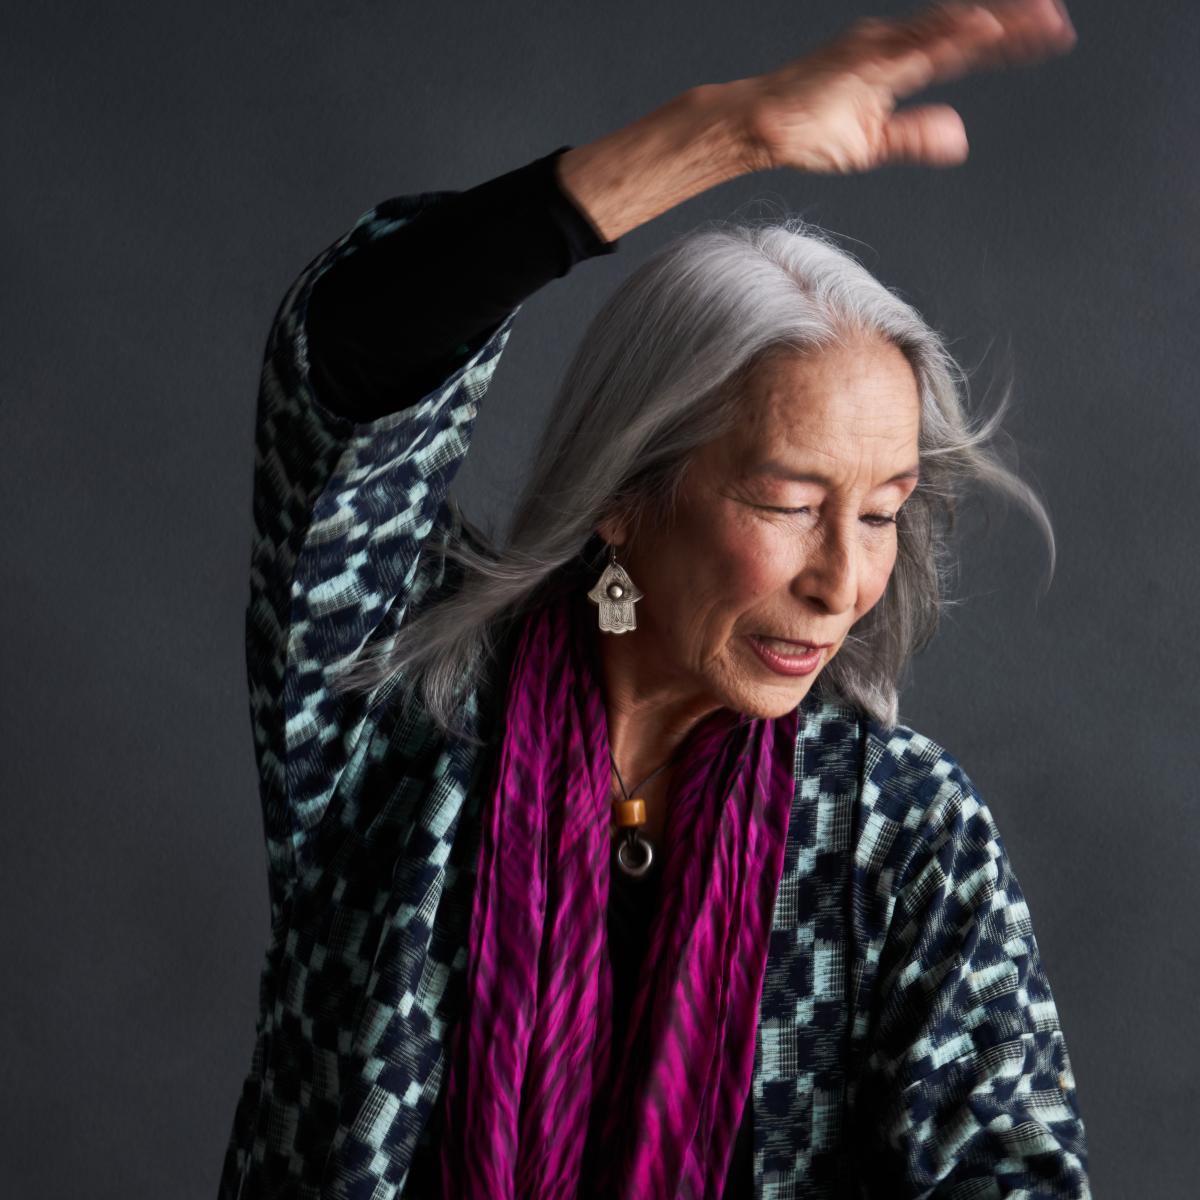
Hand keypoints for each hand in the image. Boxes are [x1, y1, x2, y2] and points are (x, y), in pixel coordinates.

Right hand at [735, 0, 1076, 173]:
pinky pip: (915, 45)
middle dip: (1015, 23)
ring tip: (1041, 19)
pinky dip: (953, 34)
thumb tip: (960, 137)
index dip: (1008, 41)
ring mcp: (878, 48)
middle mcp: (892, 44)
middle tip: (1060, 22)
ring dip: (996, 24)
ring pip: (947, 27)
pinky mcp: (862, 61)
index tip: (1050, 37)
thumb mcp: (872, 142)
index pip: (963, 46)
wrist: (757, 129)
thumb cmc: (804, 131)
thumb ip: (915, 137)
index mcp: (896, 61)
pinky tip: (986, 29)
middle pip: (964, 26)